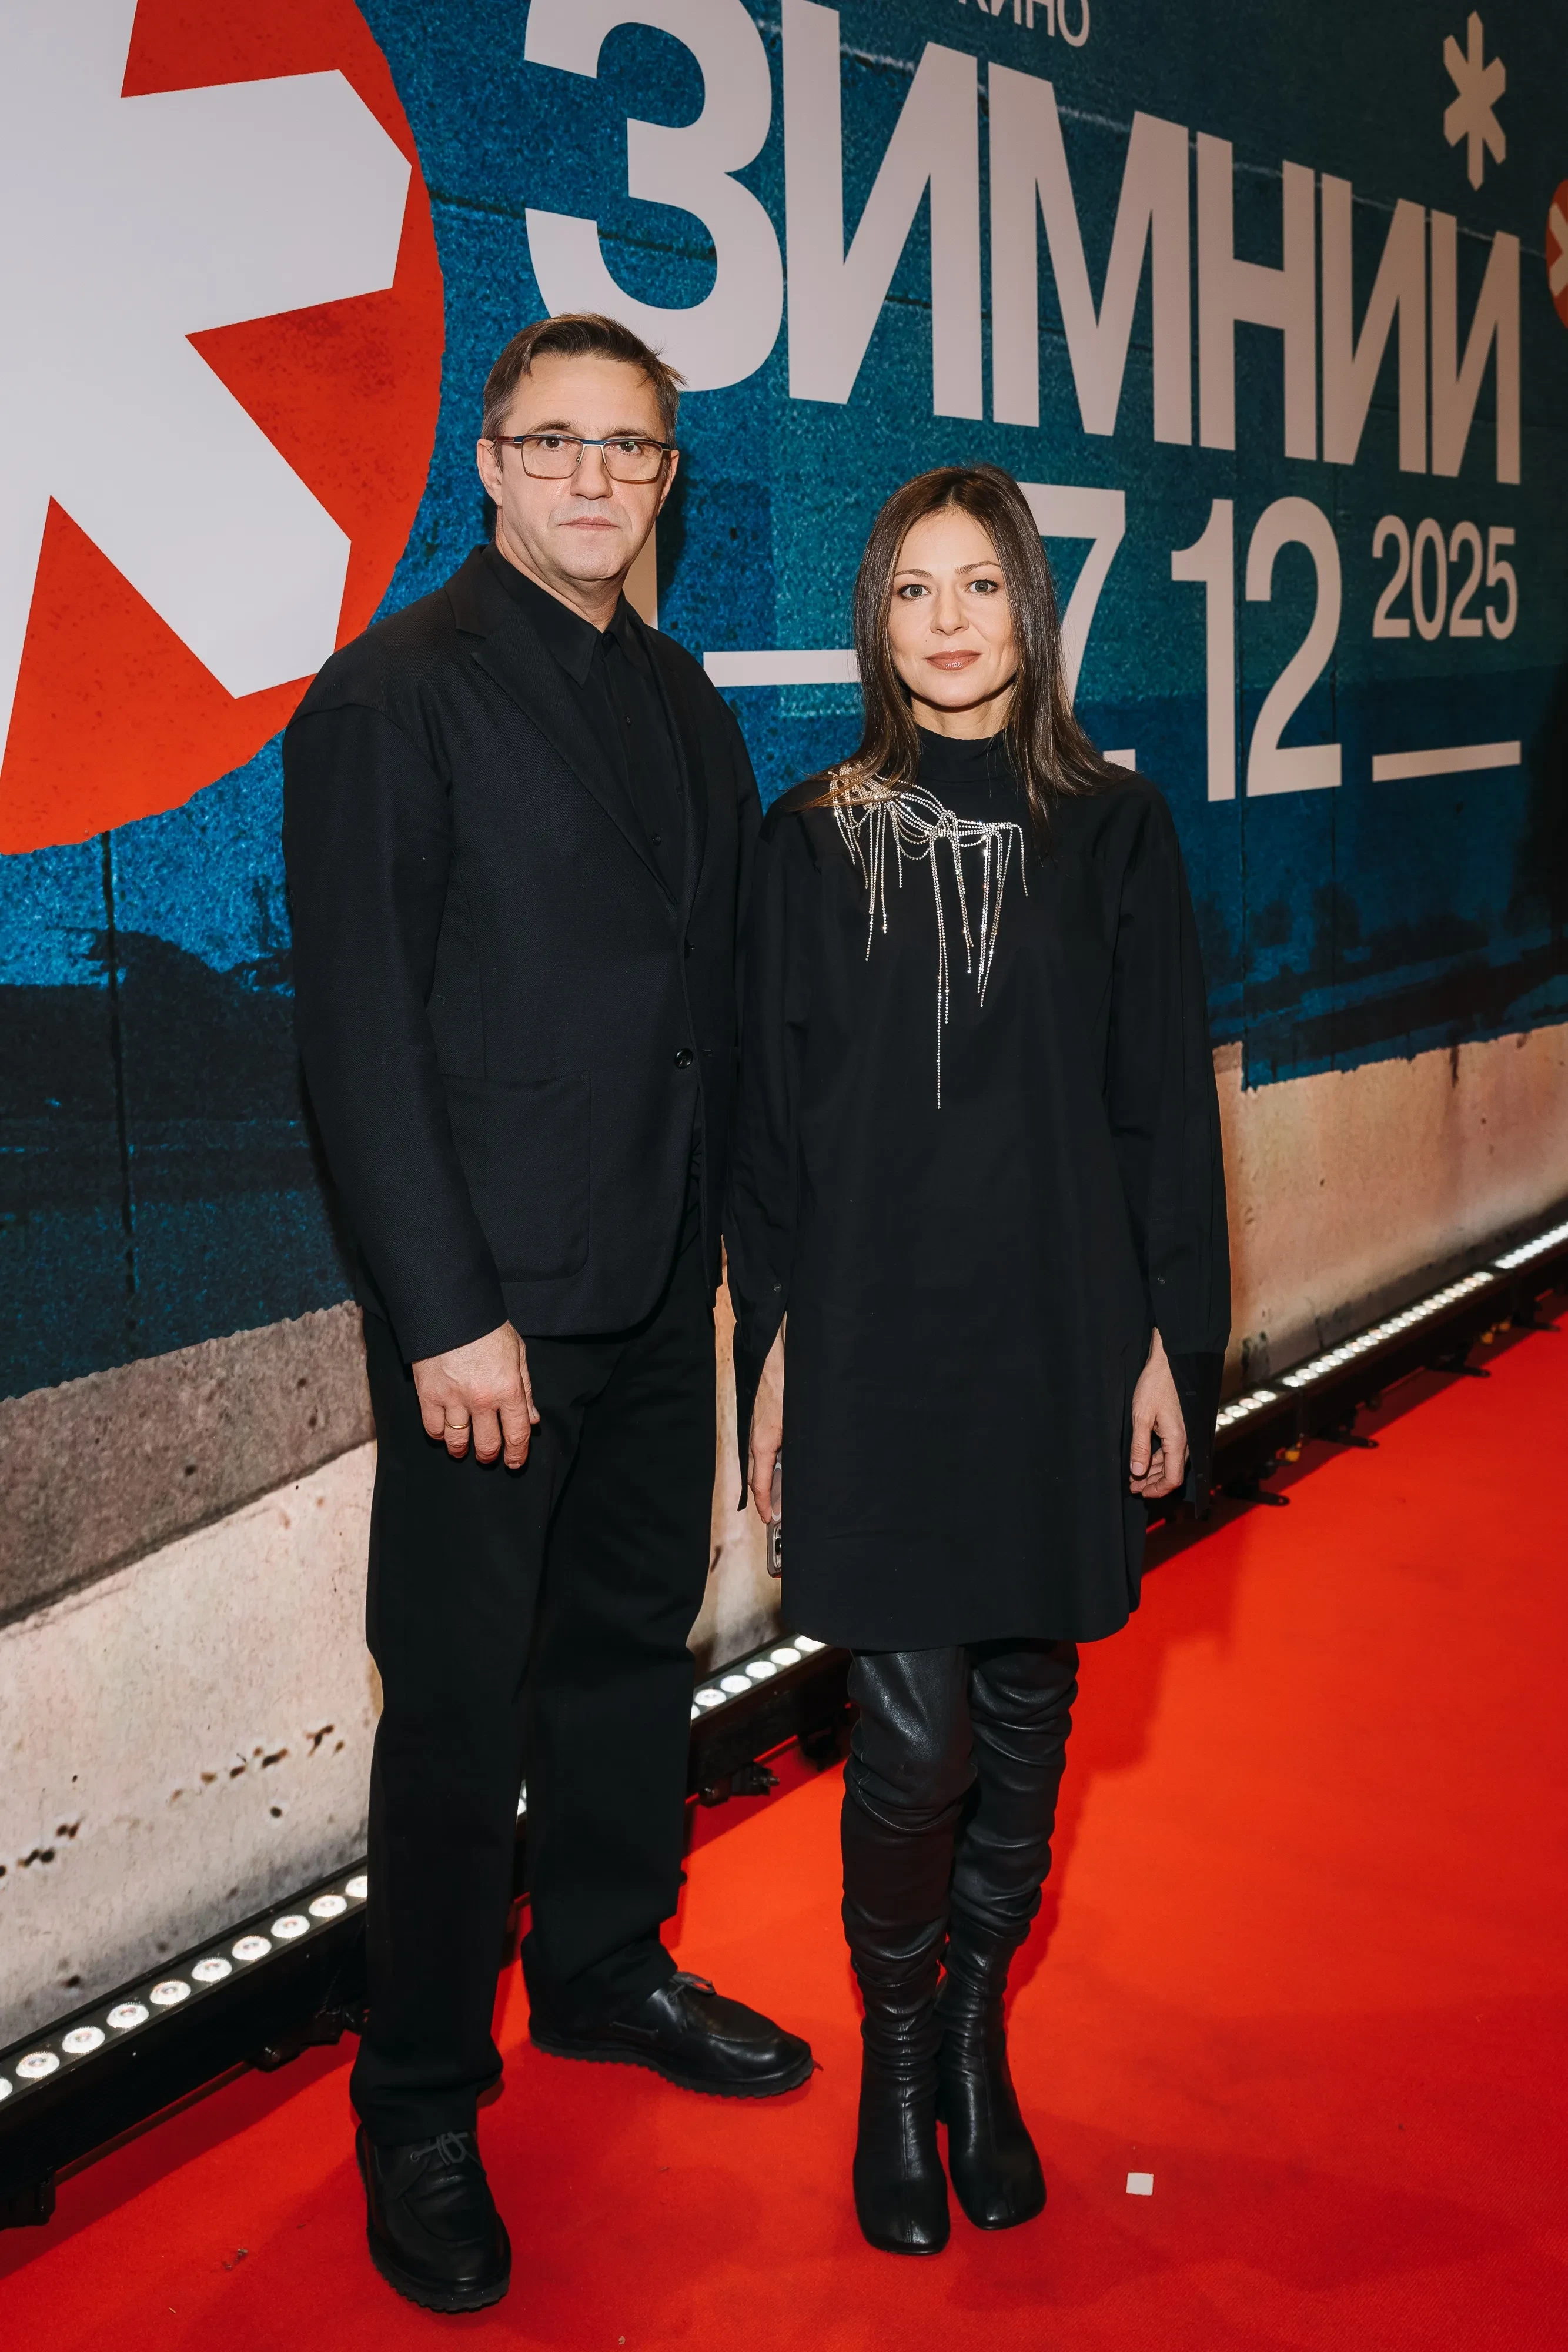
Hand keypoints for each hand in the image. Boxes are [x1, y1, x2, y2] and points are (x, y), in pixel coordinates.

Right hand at [412, 1321, 538, 1468]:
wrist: (450, 1310)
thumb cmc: (487, 1328)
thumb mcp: (517, 1353)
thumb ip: (525, 1390)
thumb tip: (532, 1419)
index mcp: (508, 1389)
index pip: (517, 1433)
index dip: (518, 1453)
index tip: (515, 1461)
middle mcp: (482, 1400)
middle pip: (487, 1443)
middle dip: (489, 1455)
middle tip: (488, 1456)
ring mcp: (454, 1400)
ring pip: (458, 1441)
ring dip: (462, 1450)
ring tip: (463, 1450)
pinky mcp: (428, 1395)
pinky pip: (433, 1428)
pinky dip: (439, 1435)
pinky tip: (444, 1433)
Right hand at [747, 1324, 784, 1522]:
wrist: (775, 1358)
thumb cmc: (784, 1385)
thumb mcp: (793, 1424)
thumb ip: (792, 1450)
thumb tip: (797, 1473)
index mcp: (763, 1443)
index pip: (758, 1483)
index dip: (764, 1504)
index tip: (768, 1519)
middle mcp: (758, 1439)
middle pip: (758, 1476)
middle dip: (767, 1497)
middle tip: (776, 1513)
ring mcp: (760, 1431)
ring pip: (764, 1463)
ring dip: (771, 1480)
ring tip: (784, 1495)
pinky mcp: (766, 1422)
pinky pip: (767, 1449)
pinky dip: (774, 1463)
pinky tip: (787, 1465)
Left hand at [1129, 1328, 1187, 1498]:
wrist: (1169, 1362)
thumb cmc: (1155, 1385)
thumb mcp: (1141, 1417)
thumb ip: (1139, 1447)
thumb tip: (1137, 1473)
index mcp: (1177, 1440)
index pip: (1173, 1478)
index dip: (1157, 1490)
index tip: (1140, 1492)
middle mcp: (1186, 1440)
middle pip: (1173, 1472)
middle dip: (1153, 1482)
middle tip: (1133, 1487)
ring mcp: (1185, 1433)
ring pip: (1172, 1462)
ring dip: (1154, 1471)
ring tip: (1135, 1476)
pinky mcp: (1181, 1426)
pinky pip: (1171, 1449)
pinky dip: (1158, 1458)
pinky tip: (1144, 1459)